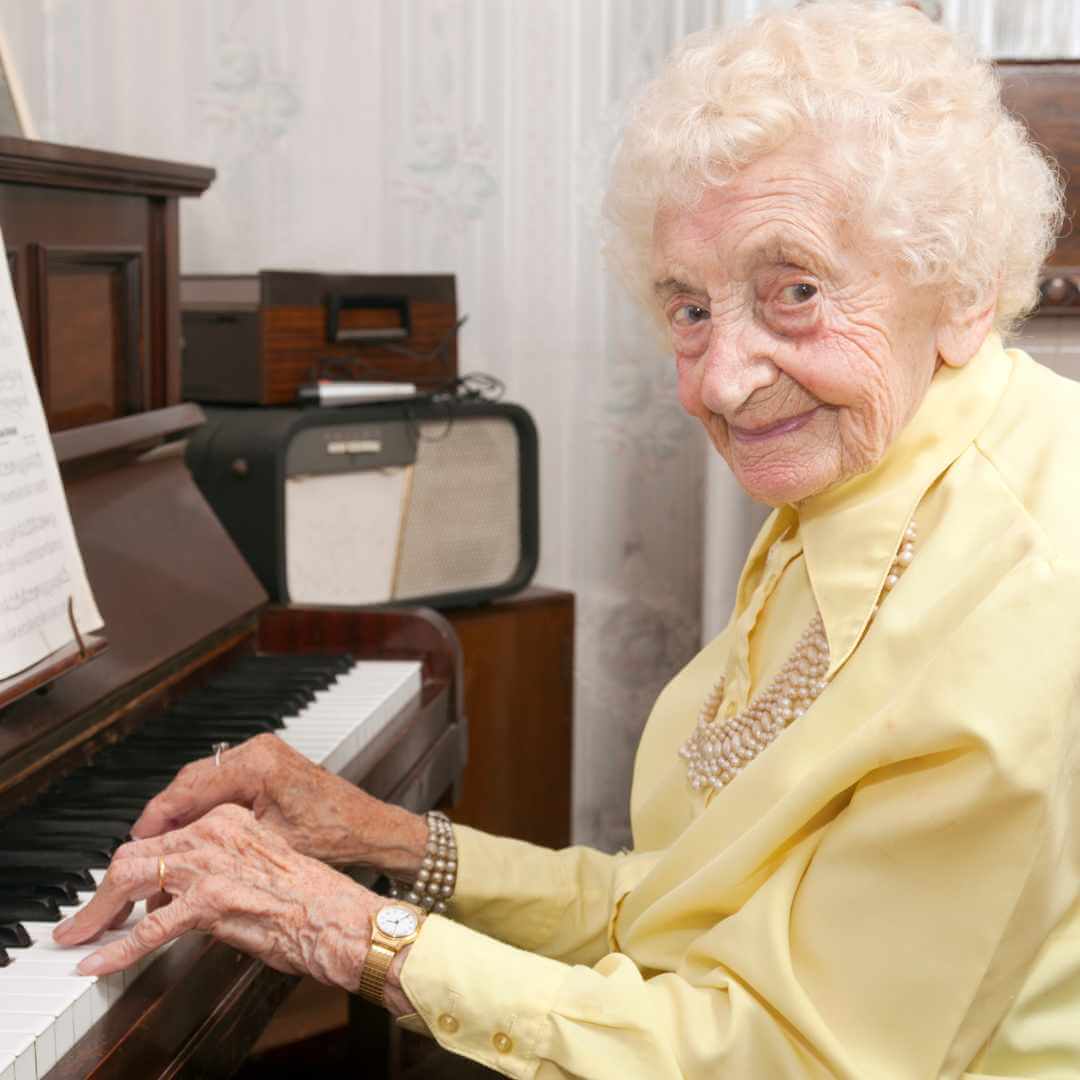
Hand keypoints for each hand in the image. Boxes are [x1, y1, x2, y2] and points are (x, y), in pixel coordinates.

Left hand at [53, 804, 390, 994]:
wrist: (338, 915)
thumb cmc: (310, 898)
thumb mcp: (260, 865)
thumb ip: (219, 867)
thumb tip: (179, 895)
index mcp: (229, 819)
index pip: (162, 837)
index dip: (132, 866)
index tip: (116, 891)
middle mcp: (215, 832)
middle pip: (137, 853)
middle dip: (101, 891)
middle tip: (82, 919)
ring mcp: (211, 864)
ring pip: (130, 879)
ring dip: (96, 914)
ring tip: (78, 937)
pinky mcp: (210, 900)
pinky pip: (147, 929)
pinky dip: (115, 949)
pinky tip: (98, 962)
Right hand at [131, 733, 426, 877]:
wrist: (368, 827)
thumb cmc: (333, 835)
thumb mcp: (269, 846)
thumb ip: (220, 845)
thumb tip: (176, 861)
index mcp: (258, 763)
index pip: (189, 787)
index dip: (157, 818)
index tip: (135, 843)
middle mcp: (258, 750)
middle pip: (192, 781)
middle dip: (166, 817)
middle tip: (143, 850)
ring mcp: (262, 753)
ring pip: (204, 781)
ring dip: (183, 812)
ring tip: (163, 847)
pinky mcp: (266, 764)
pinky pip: (222, 781)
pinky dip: (205, 806)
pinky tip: (194, 833)